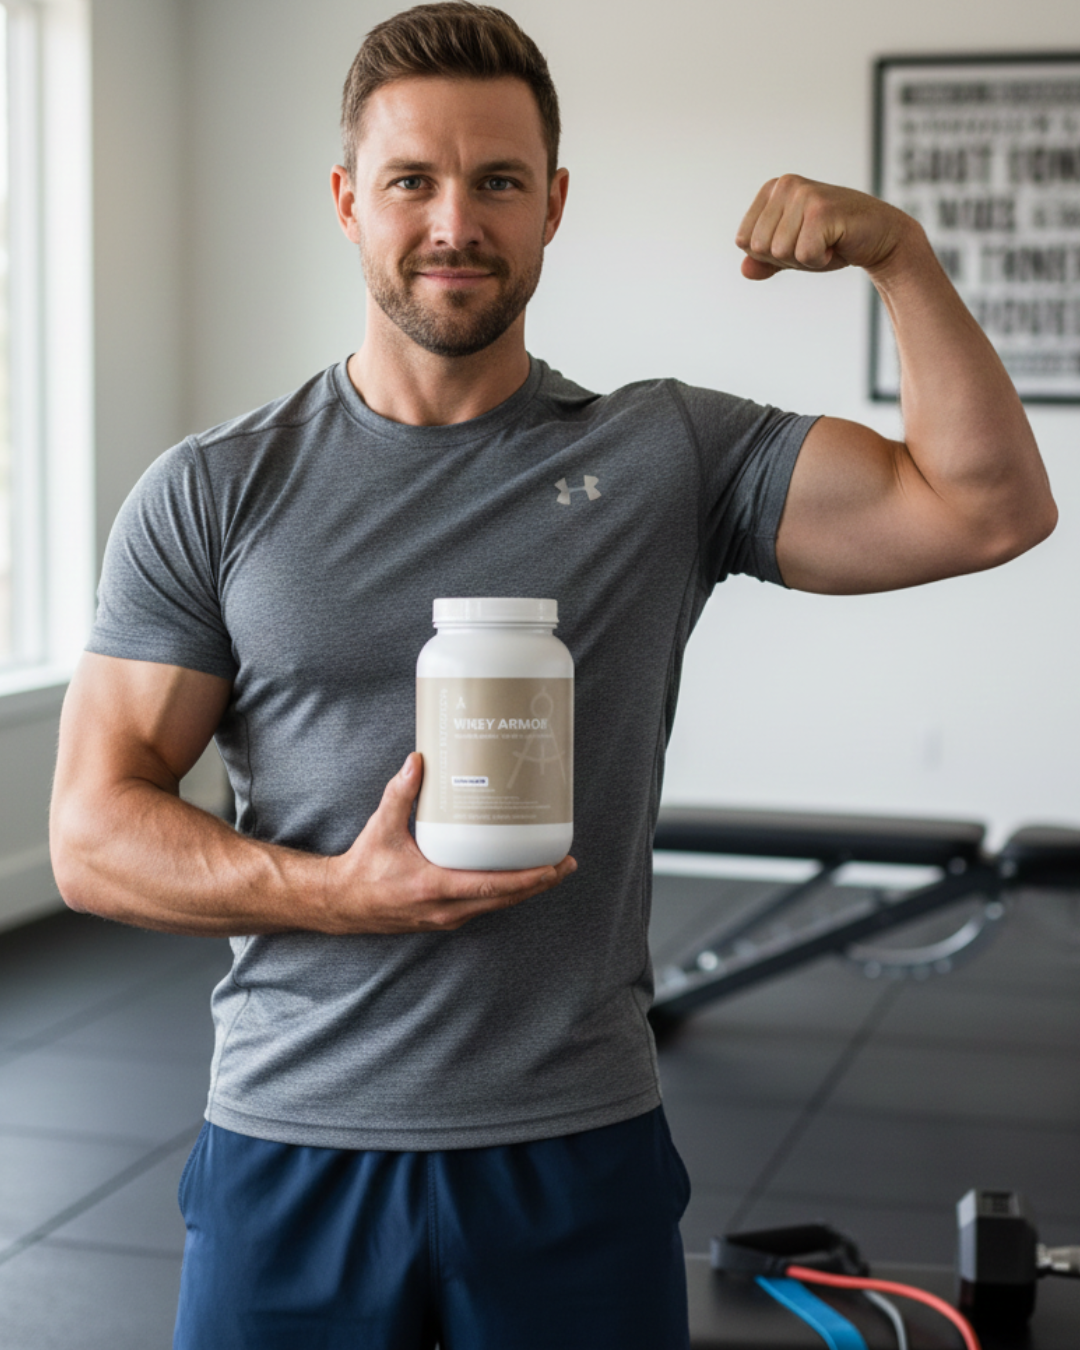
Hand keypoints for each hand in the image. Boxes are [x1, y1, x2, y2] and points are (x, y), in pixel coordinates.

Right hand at [320, 753, 576, 933]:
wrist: (342, 904)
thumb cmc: (363, 867)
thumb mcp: (381, 827)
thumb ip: (401, 793)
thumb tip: (418, 760)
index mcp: (435, 886)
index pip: (492, 886)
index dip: (526, 878)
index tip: (553, 867)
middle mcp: (446, 908)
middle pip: (505, 899)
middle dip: (539, 883)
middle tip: (565, 864)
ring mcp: (446, 918)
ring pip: (496, 906)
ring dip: (525, 890)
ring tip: (550, 871)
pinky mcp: (444, 918)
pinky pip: (482, 908)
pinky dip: (503, 894)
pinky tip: (515, 878)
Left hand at [736, 175, 913, 280]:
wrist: (880, 237)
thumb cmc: (834, 242)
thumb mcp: (792, 252)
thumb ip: (765, 261)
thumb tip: (744, 270)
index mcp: (771, 190)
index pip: (744, 241)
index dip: (770, 255)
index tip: (798, 241)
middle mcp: (785, 185)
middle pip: (759, 248)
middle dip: (786, 258)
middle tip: (815, 243)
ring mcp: (803, 194)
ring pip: (779, 253)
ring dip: (805, 259)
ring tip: (826, 242)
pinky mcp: (822, 210)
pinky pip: (804, 255)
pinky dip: (820, 260)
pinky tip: (836, 244)